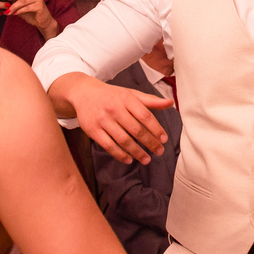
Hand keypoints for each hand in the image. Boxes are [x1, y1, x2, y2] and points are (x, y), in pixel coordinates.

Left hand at [6, 0, 57, 39]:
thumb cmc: (31, 13)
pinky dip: (19, 11)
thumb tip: (3, 3)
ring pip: (24, 0)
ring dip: (14, 6)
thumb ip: (14, 3)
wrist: (42, 22)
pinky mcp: (40, 6)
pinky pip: (27, 7)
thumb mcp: (21, 7)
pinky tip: (15, 14)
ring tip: (8, 11)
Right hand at [49, 73, 172, 164]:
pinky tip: (129, 160)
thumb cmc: (112, 95)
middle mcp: (114, 109)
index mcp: (126, 98)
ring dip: (137, 152)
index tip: (164, 139)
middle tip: (159, 151)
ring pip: (123, 140)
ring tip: (147, 159)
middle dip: (150, 143)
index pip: (145, 115)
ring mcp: (103, 120)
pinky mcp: (92, 130)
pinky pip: (108, 146)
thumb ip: (150, 100)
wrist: (83, 93)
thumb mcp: (130, 94)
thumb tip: (171, 102)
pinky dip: (120, 154)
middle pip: (136, 129)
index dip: (156, 128)